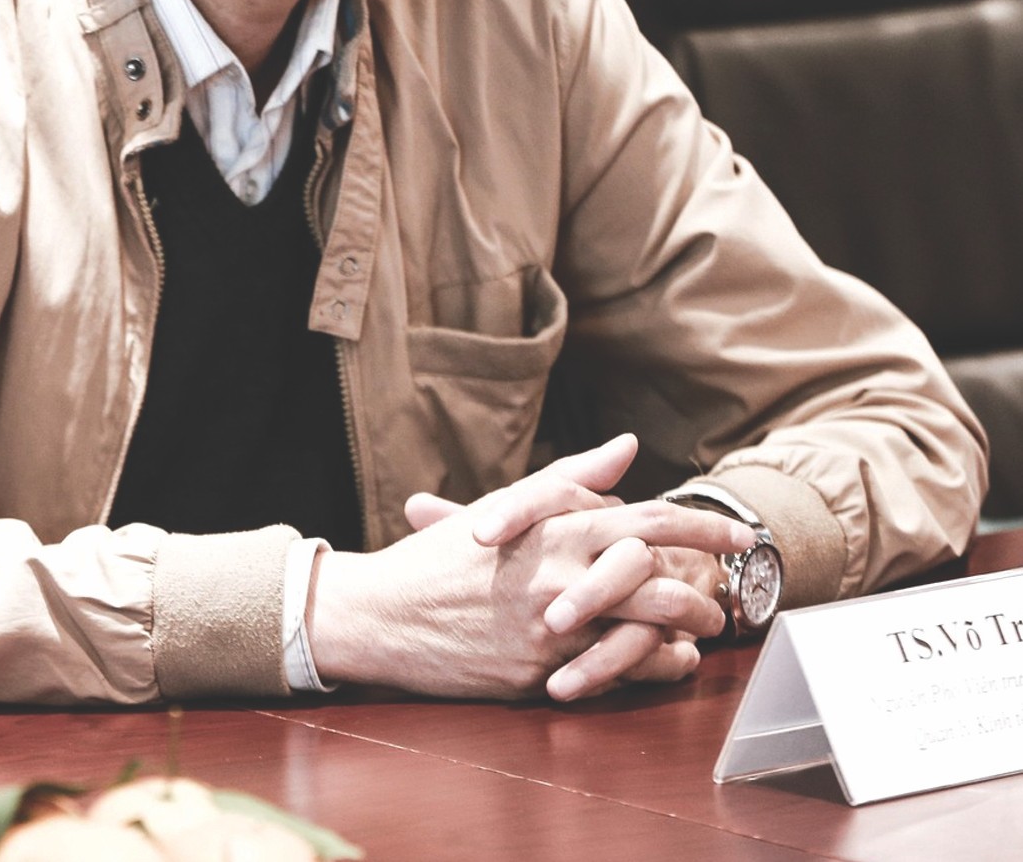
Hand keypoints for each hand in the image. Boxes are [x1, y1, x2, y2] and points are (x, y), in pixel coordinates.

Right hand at [307, 441, 750, 700]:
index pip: (650, 519)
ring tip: (701, 633)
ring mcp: (552, 630)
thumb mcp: (506, 507)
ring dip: (684, 635)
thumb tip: (626, 447)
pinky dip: (650, 669)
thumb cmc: (442, 556)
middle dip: (705, 591)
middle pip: (662, 582)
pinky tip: (667, 663)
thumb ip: (572, 477)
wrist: (382, 614)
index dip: (704, 527)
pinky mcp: (540, 674)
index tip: (740, 534)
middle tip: (724, 597)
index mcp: (556, 529)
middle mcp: (561, 577)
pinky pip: (613, 674)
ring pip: (645, 634)